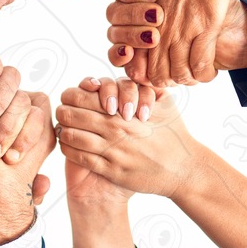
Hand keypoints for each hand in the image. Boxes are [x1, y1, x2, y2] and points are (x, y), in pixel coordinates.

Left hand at [56, 85, 200, 200]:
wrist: (183, 169)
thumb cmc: (174, 134)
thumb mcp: (165, 103)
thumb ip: (145, 87)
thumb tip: (128, 76)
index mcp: (123, 110)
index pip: (80, 96)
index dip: (71, 95)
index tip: (72, 98)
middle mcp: (114, 129)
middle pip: (70, 115)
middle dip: (63, 111)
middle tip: (63, 112)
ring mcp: (111, 151)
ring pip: (70, 136)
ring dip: (64, 131)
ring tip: (65, 128)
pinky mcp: (111, 170)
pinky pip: (79, 157)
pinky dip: (69, 149)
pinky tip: (70, 145)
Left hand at [108, 0, 246, 74]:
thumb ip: (134, 11)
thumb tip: (139, 38)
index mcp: (137, 21)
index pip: (134, 63)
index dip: (145, 75)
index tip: (157, 74)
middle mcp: (157, 28)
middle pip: (157, 74)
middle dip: (168, 81)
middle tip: (179, 77)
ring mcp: (181, 28)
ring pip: (180, 72)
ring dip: (188, 79)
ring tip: (194, 75)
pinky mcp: (206, 25)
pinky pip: (201, 64)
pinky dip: (204, 74)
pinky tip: (207, 71)